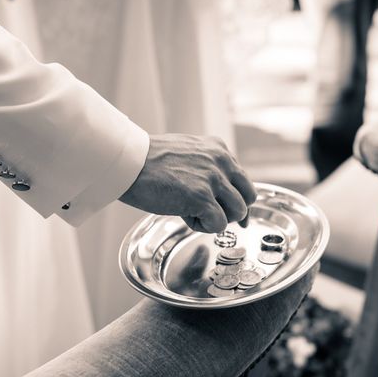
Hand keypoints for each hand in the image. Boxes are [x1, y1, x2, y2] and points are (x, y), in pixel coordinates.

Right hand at [119, 134, 256, 232]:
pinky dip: (203, 226)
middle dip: (233, 212)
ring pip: (238, 212)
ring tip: (192, 212)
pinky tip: (185, 215)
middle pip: (248, 197)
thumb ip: (208, 169)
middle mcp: (221, 162)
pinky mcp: (202, 198)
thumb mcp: (188, 154)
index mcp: (219, 150)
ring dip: (217, 219)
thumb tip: (221, 195)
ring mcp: (213, 179)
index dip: (240, 201)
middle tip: (213, 217)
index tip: (235, 215)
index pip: (243, 180)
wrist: (129, 162)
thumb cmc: (149, 162)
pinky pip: (219, 224)